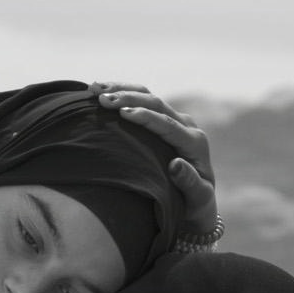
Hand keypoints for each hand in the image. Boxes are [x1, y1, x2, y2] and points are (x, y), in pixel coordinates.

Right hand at [84, 82, 222, 247]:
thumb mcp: (197, 198)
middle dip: (128, 97)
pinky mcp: (165, 120)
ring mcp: (175, 120)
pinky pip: (143, 101)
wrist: (199, 200)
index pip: (167, 124)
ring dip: (122, 90)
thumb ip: (189, 182)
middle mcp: (186, 126)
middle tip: (102, 98)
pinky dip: (124, 94)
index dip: (145, 116)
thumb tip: (176, 165)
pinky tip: (102, 92)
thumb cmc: (195, 204)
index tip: (123, 112)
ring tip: (94, 88)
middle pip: (156, 104)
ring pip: (148, 96)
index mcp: (194, 142)